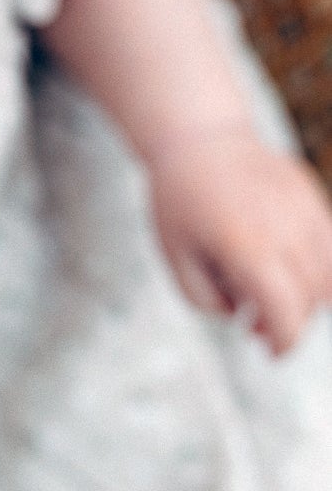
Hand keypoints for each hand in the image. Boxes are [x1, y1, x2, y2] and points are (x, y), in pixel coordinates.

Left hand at [148, 126, 331, 353]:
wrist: (197, 137)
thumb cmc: (179, 201)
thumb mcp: (174, 257)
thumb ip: (206, 299)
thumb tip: (241, 316)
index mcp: (245, 245)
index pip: (286, 312)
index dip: (284, 342)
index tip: (272, 353)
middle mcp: (284, 228)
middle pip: (309, 299)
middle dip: (287, 321)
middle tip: (253, 325)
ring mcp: (304, 209)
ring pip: (328, 275)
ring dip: (307, 297)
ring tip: (269, 295)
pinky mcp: (312, 196)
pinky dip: (319, 269)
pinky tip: (286, 270)